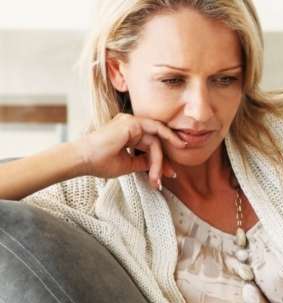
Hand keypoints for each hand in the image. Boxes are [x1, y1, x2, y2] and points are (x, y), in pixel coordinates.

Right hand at [71, 113, 186, 188]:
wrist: (83, 160)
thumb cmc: (100, 162)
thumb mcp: (128, 164)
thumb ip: (144, 162)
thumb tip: (160, 166)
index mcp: (128, 133)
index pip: (150, 145)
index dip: (159, 162)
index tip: (165, 178)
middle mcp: (130, 125)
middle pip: (155, 143)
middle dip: (163, 162)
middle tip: (171, 176)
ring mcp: (131, 122)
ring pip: (155, 141)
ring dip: (159, 160)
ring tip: (157, 177)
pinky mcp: (132, 123)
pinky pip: (156, 132)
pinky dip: (165, 141)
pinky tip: (177, 146)